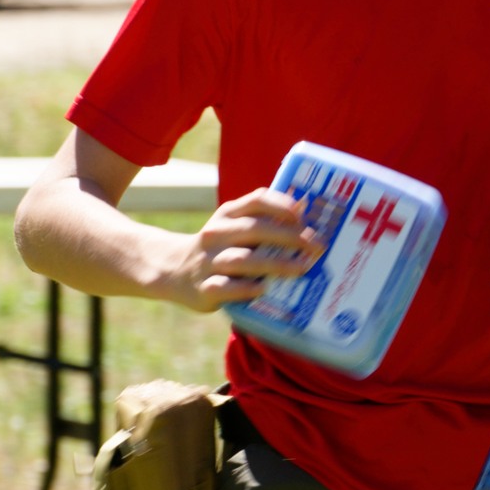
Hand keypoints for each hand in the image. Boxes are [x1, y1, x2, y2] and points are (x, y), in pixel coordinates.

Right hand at [160, 188, 318, 312]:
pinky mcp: (205, 288)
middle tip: (315, 245)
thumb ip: (263, 219)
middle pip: (254, 230)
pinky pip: (226, 288)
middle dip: (288, 236)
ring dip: (275, 264)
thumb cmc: (219, 247)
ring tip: (301, 268)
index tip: (303, 214)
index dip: (281, 204)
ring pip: (242, 260)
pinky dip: (245, 288)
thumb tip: (305, 211)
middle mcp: (217, 234)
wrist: (173, 270)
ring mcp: (209, 261)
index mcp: (228, 214)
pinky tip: (264, 288)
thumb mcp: (233, 225)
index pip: (256, 201)